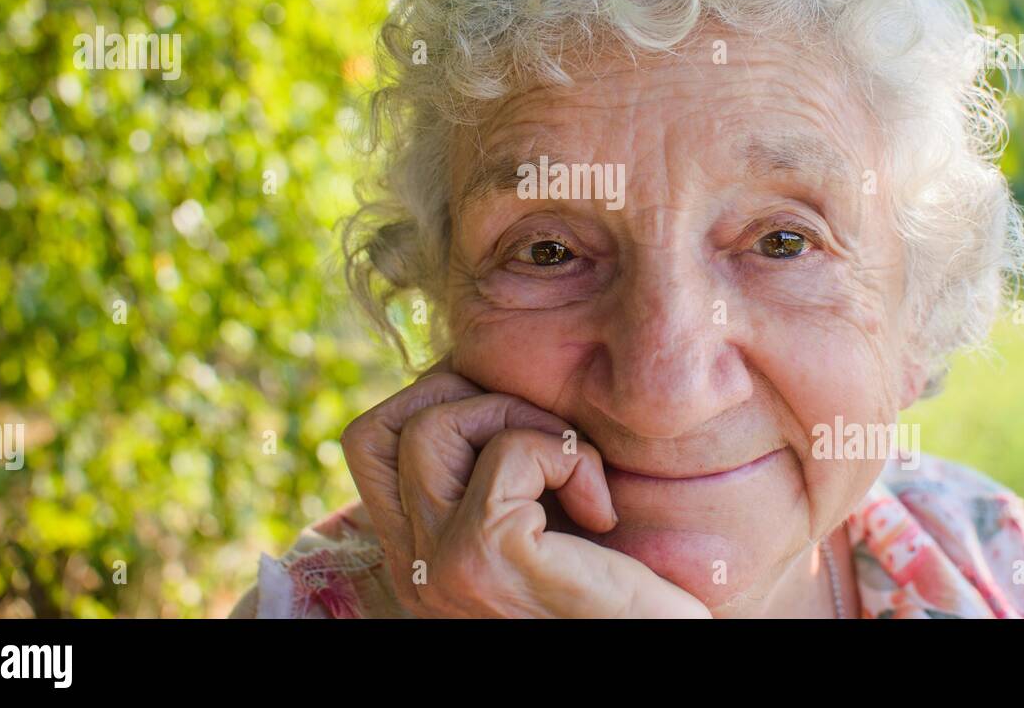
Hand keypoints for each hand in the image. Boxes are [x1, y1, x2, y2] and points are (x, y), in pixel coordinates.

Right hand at [340, 361, 710, 617]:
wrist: (654, 650)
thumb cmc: (616, 592)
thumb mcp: (534, 520)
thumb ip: (488, 471)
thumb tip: (470, 373)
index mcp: (416, 556)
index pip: (369, 444)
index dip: (438, 404)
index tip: (517, 430)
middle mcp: (413, 566)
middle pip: (379, 426)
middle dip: (469, 399)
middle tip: (544, 441)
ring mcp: (440, 564)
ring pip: (431, 426)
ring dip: (516, 419)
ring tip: (572, 470)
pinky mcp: (483, 555)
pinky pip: (509, 451)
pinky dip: (567, 458)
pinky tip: (601, 511)